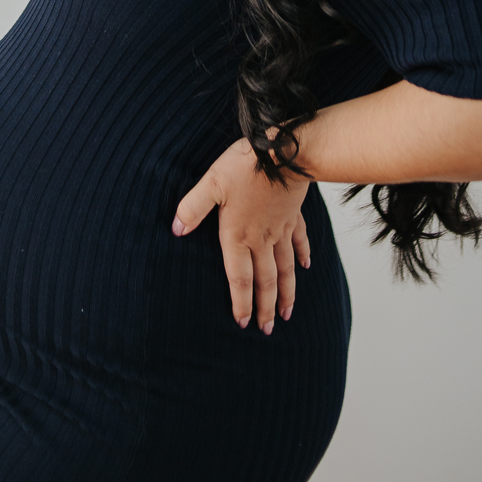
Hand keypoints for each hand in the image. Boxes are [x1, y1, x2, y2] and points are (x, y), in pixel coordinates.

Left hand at [173, 138, 310, 332]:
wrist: (285, 152)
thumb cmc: (245, 166)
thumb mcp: (211, 183)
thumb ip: (192, 208)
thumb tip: (175, 229)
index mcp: (238, 235)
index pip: (240, 277)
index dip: (241, 301)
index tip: (244, 322)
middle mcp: (262, 238)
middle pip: (265, 280)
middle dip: (265, 307)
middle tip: (267, 329)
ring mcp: (280, 228)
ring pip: (285, 267)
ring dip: (286, 291)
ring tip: (287, 313)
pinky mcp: (293, 215)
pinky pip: (299, 241)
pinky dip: (302, 255)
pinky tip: (306, 267)